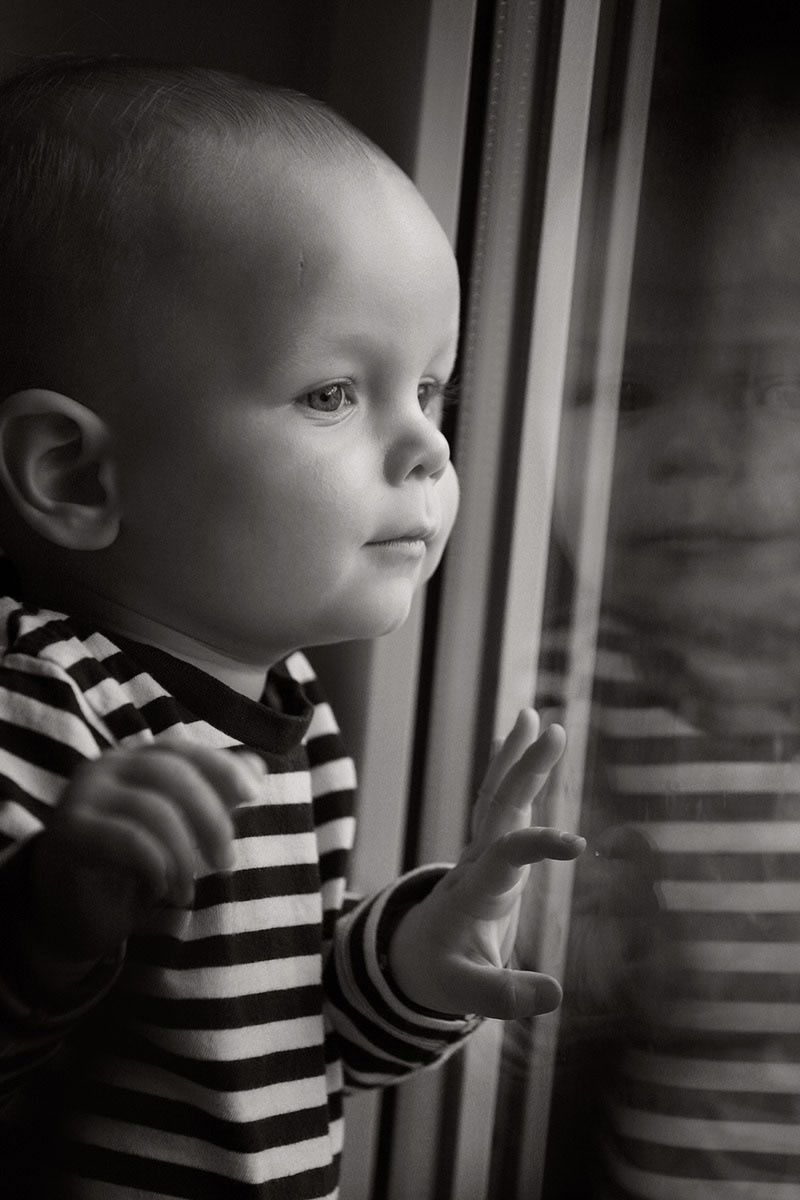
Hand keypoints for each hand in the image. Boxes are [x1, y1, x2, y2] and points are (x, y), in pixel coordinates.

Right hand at [27, 742, 263, 967]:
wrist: (72, 914)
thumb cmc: (132, 867)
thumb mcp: (181, 831)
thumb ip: (214, 798)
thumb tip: (258, 767)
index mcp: (134, 761)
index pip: (183, 750)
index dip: (222, 767)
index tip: (254, 795)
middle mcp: (105, 767)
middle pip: (171, 774)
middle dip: (210, 819)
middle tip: (226, 862)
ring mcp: (82, 795)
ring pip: (153, 808)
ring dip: (183, 854)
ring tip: (188, 891)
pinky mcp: (68, 831)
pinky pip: (128, 839)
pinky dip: (157, 866)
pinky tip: (162, 891)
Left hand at [388, 709, 583, 1018]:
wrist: (406, 958)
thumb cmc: (436, 975)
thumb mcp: (464, 993)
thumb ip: (505, 996)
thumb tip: (554, 995)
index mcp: (473, 892)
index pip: (505, 856)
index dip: (537, 845)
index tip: (576, 844)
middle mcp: (475, 862)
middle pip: (499, 807)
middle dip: (525, 769)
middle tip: (554, 729)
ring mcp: (481, 852)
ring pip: (497, 797)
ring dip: (515, 757)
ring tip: (533, 715)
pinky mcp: (490, 852)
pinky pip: (500, 804)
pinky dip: (511, 771)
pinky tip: (520, 741)